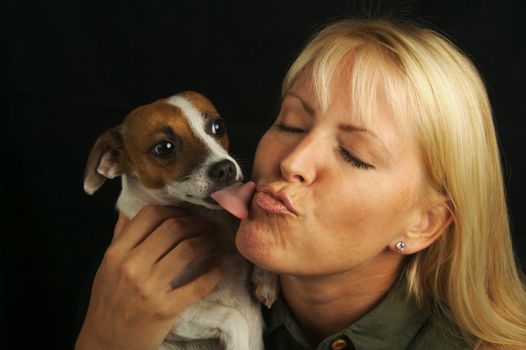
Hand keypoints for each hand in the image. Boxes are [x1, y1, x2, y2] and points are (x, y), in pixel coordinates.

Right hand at [75, 205, 222, 349]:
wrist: (106, 344)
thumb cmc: (108, 302)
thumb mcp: (106, 267)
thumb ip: (120, 237)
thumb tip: (130, 209)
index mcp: (116, 252)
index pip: (150, 215)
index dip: (174, 210)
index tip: (186, 215)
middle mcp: (131, 266)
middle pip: (174, 227)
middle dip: (197, 223)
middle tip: (207, 226)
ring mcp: (149, 288)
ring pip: (188, 249)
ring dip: (208, 241)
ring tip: (213, 242)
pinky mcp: (166, 310)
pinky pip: (199, 284)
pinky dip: (214, 272)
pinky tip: (217, 266)